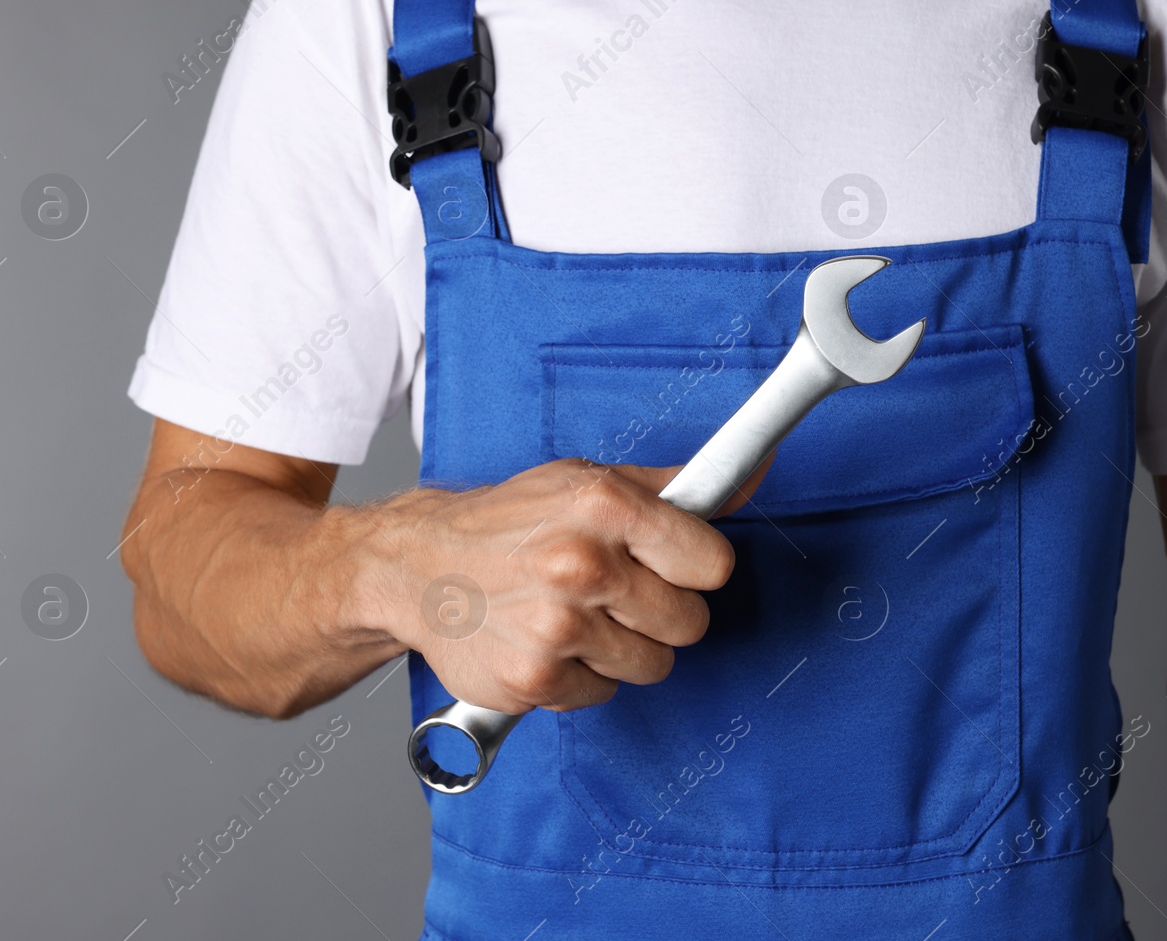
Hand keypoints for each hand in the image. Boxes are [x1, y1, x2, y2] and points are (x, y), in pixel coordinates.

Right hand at [376, 456, 770, 714]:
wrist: (418, 568)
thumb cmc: (509, 523)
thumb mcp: (587, 483)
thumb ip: (673, 487)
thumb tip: (748, 472)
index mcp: (603, 507)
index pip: (711, 563)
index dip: (694, 567)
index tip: (670, 564)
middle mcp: (581, 565)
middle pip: (690, 622)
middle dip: (660, 611)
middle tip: (615, 592)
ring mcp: (558, 627)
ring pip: (653, 664)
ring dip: (623, 648)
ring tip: (577, 616)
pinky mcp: (535, 679)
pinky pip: (604, 693)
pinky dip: (582, 677)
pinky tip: (548, 643)